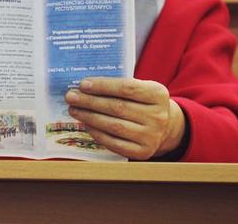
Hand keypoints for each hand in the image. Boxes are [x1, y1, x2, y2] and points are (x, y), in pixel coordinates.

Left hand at [64, 77, 185, 159]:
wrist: (166, 126)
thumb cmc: (144, 102)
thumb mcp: (141, 88)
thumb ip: (119, 85)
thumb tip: (85, 86)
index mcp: (158, 94)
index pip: (127, 88)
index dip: (103, 86)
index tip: (83, 84)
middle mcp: (158, 116)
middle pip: (118, 107)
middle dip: (90, 101)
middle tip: (71, 97)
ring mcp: (152, 136)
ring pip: (114, 126)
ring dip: (90, 117)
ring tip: (74, 110)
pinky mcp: (143, 152)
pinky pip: (114, 143)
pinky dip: (97, 133)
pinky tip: (86, 125)